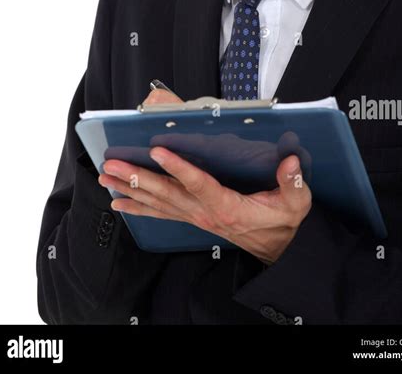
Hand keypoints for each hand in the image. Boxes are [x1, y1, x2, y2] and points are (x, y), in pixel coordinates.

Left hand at [98, 88, 311, 263]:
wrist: (278, 250)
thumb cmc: (283, 223)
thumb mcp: (295, 204)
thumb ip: (291, 183)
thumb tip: (289, 162)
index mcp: (227, 206)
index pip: (198, 184)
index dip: (178, 167)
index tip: (158, 151)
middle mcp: (205, 213)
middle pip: (167, 194)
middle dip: (138, 179)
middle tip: (113, 166)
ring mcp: (196, 218)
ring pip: (158, 203)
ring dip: (130, 190)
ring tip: (107, 179)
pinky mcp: (193, 219)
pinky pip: (160, 214)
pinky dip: (138, 208)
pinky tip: (119, 202)